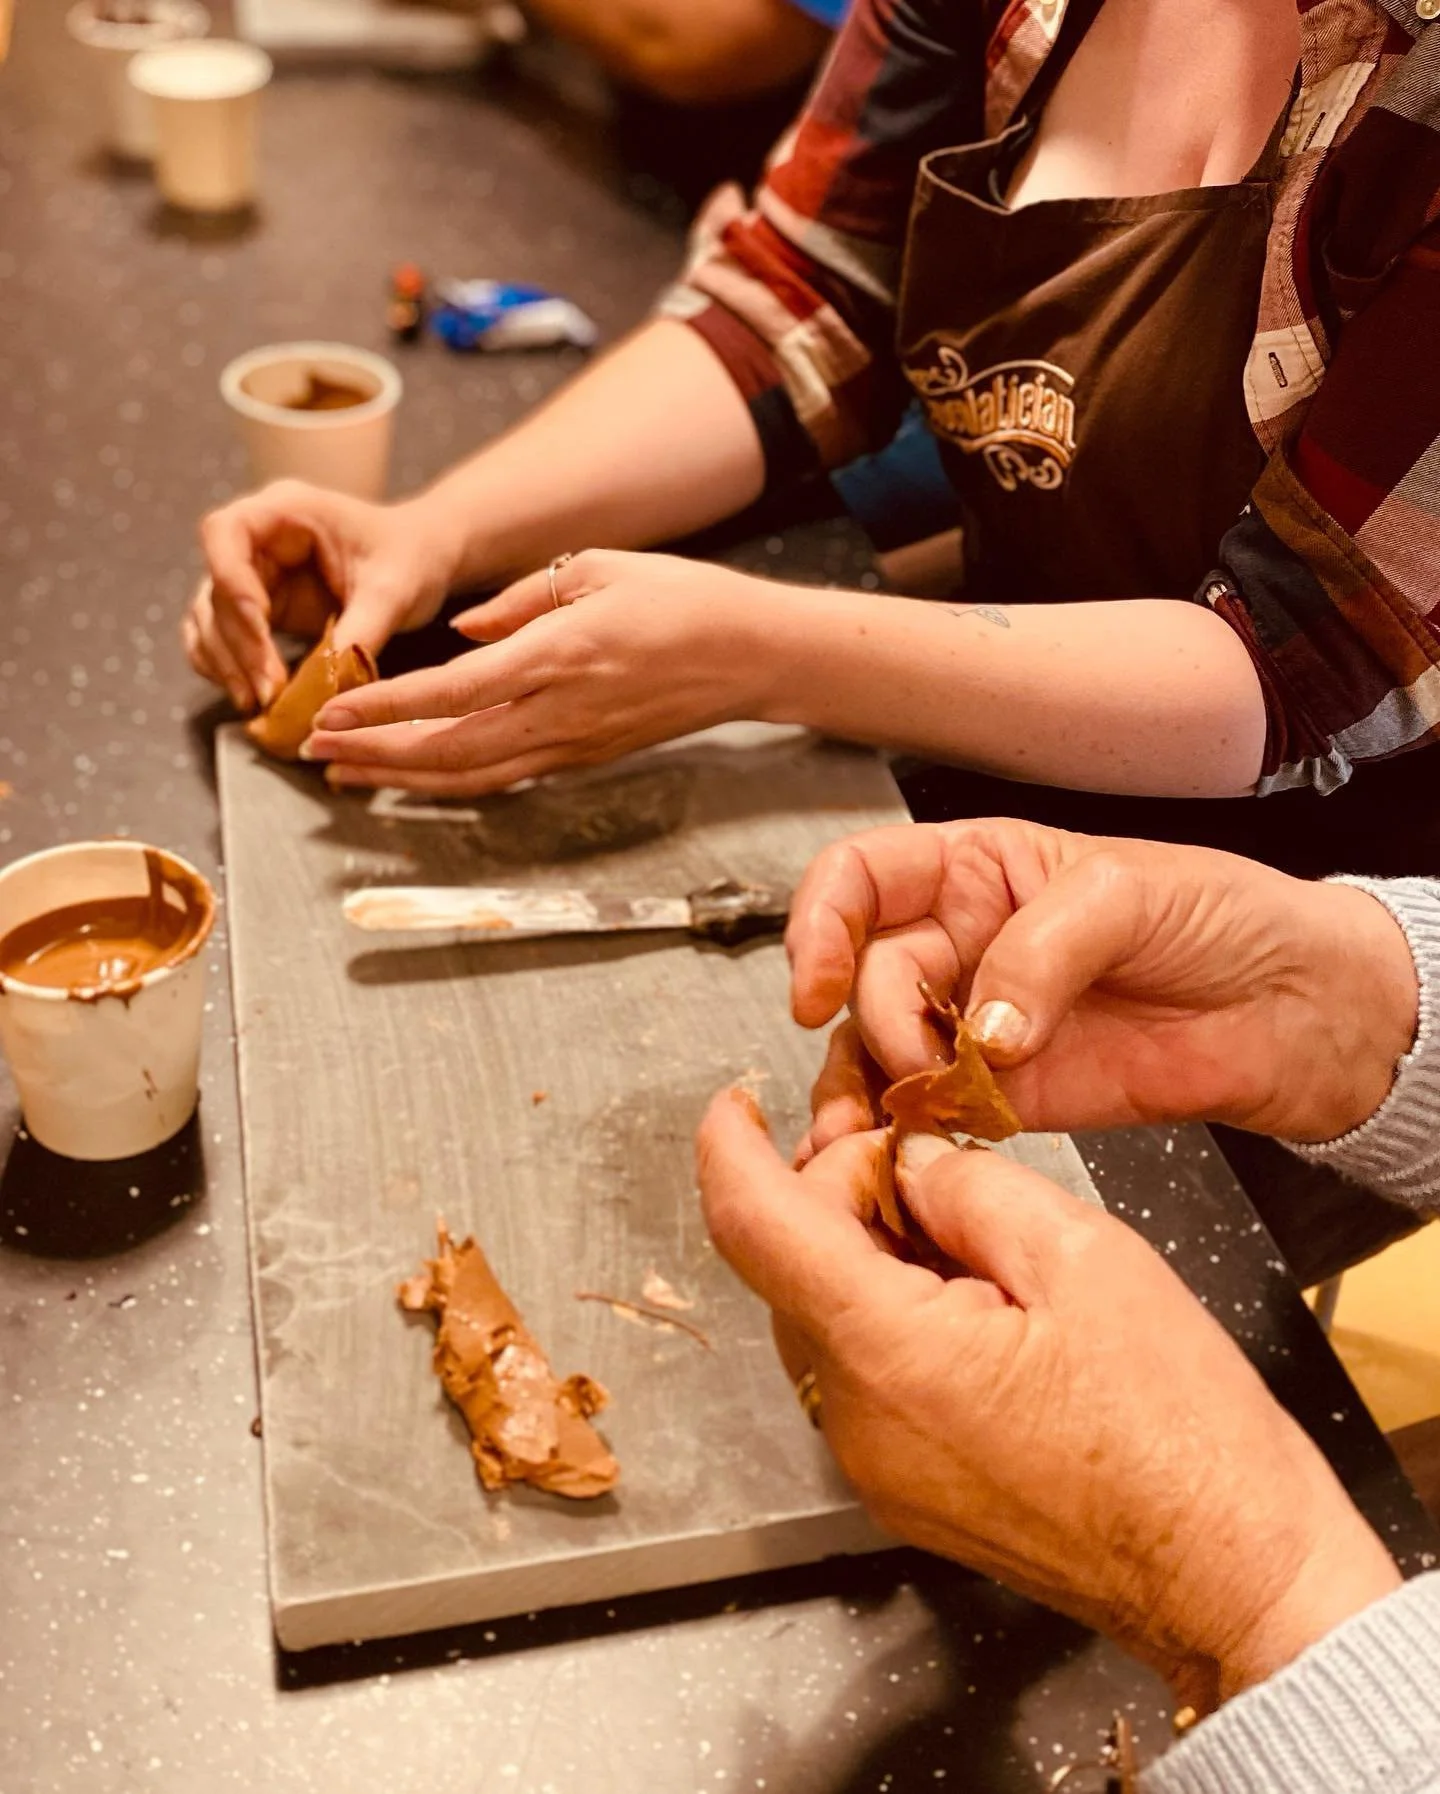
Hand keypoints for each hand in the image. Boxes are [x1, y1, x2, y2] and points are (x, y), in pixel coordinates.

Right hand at [184, 481, 457, 713]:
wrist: (424, 562)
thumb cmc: (412, 558)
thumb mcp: (393, 592)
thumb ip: (358, 635)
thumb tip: (324, 692)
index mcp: (285, 511)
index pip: (226, 532)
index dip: (231, 578)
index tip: (260, 623)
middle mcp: (257, 540)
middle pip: (217, 588)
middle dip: (239, 642)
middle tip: (269, 690)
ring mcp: (253, 576)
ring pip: (211, 619)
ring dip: (228, 663)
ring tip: (259, 703)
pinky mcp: (257, 611)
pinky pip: (221, 639)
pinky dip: (228, 668)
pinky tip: (251, 698)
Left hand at [304, 549, 770, 795]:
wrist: (750, 656)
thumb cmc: (680, 600)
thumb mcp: (597, 568)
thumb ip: (520, 600)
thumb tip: (462, 631)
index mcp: (558, 655)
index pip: (452, 690)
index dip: (386, 705)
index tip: (333, 708)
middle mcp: (560, 711)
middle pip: (449, 748)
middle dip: (375, 753)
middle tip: (315, 748)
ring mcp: (572, 743)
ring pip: (471, 776)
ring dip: (402, 778)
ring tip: (345, 771)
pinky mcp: (582, 757)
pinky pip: (503, 777)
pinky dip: (449, 782)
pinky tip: (413, 776)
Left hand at [698, 1091, 1401, 1712]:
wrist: (1237, 1580)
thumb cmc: (1183, 1432)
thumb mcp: (1084, 1256)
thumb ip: (970, 1187)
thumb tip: (907, 1160)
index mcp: (886, 1351)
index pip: (755, 1223)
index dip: (729, 1145)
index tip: (735, 1100)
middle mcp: (853, 1420)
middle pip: (792, 1265)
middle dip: (845, 1192)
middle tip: (938, 1162)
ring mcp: (874, 1466)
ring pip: (827, 1317)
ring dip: (874, 1255)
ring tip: (981, 1240)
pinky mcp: (904, 1490)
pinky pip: (863, 1374)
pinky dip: (894, 1316)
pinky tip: (982, 1303)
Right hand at [788, 819, 1417, 1150]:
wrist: (1297, 1009)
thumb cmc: (1225, 916)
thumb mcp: (1130, 896)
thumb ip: (1041, 952)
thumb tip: (979, 1029)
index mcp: (979, 869)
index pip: (861, 878)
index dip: (820, 924)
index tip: (815, 985)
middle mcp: (964, 941)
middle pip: (866, 975)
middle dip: (876, 1021)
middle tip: (919, 1061)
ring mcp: (979, 1020)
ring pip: (880, 1048)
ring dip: (865, 1088)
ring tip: (874, 1129)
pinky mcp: (1006, 1095)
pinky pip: (932, 1109)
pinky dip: (909, 1133)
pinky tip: (905, 1149)